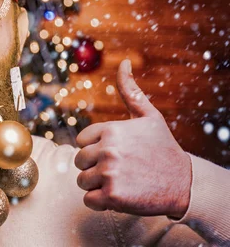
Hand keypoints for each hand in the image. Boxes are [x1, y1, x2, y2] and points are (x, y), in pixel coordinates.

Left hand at [74, 59, 191, 217]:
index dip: (95, 149)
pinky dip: (101, 202)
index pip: (81, 141)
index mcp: (111, 130)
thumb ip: (131, 91)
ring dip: (97, 185)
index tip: (114, 153)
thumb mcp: (149, 116)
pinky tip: (119, 195)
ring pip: (82, 181)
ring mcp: (109, 173)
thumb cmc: (163, 148)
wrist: (185, 183)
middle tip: (118, 170)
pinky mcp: (112, 195)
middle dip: (94, 167)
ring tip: (120, 182)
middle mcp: (108, 149)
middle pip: (79, 161)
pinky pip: (89, 200)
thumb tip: (124, 63)